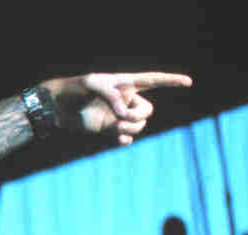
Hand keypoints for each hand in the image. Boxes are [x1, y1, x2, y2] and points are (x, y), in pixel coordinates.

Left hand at [42, 71, 192, 144]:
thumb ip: (112, 96)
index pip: (153, 80)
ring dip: (128, 128)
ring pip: (139, 126)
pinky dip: (125, 140)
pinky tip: (116, 139)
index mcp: (126, 83)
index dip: (171, 82)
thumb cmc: (76, 89)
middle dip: (138, 116)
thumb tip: (124, 115)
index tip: (189, 82)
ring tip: (112, 126)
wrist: (59, 107)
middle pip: (148, 111)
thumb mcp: (93, 84)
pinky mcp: (111, 131)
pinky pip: (128, 138)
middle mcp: (126, 100)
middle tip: (120, 116)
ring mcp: (119, 116)